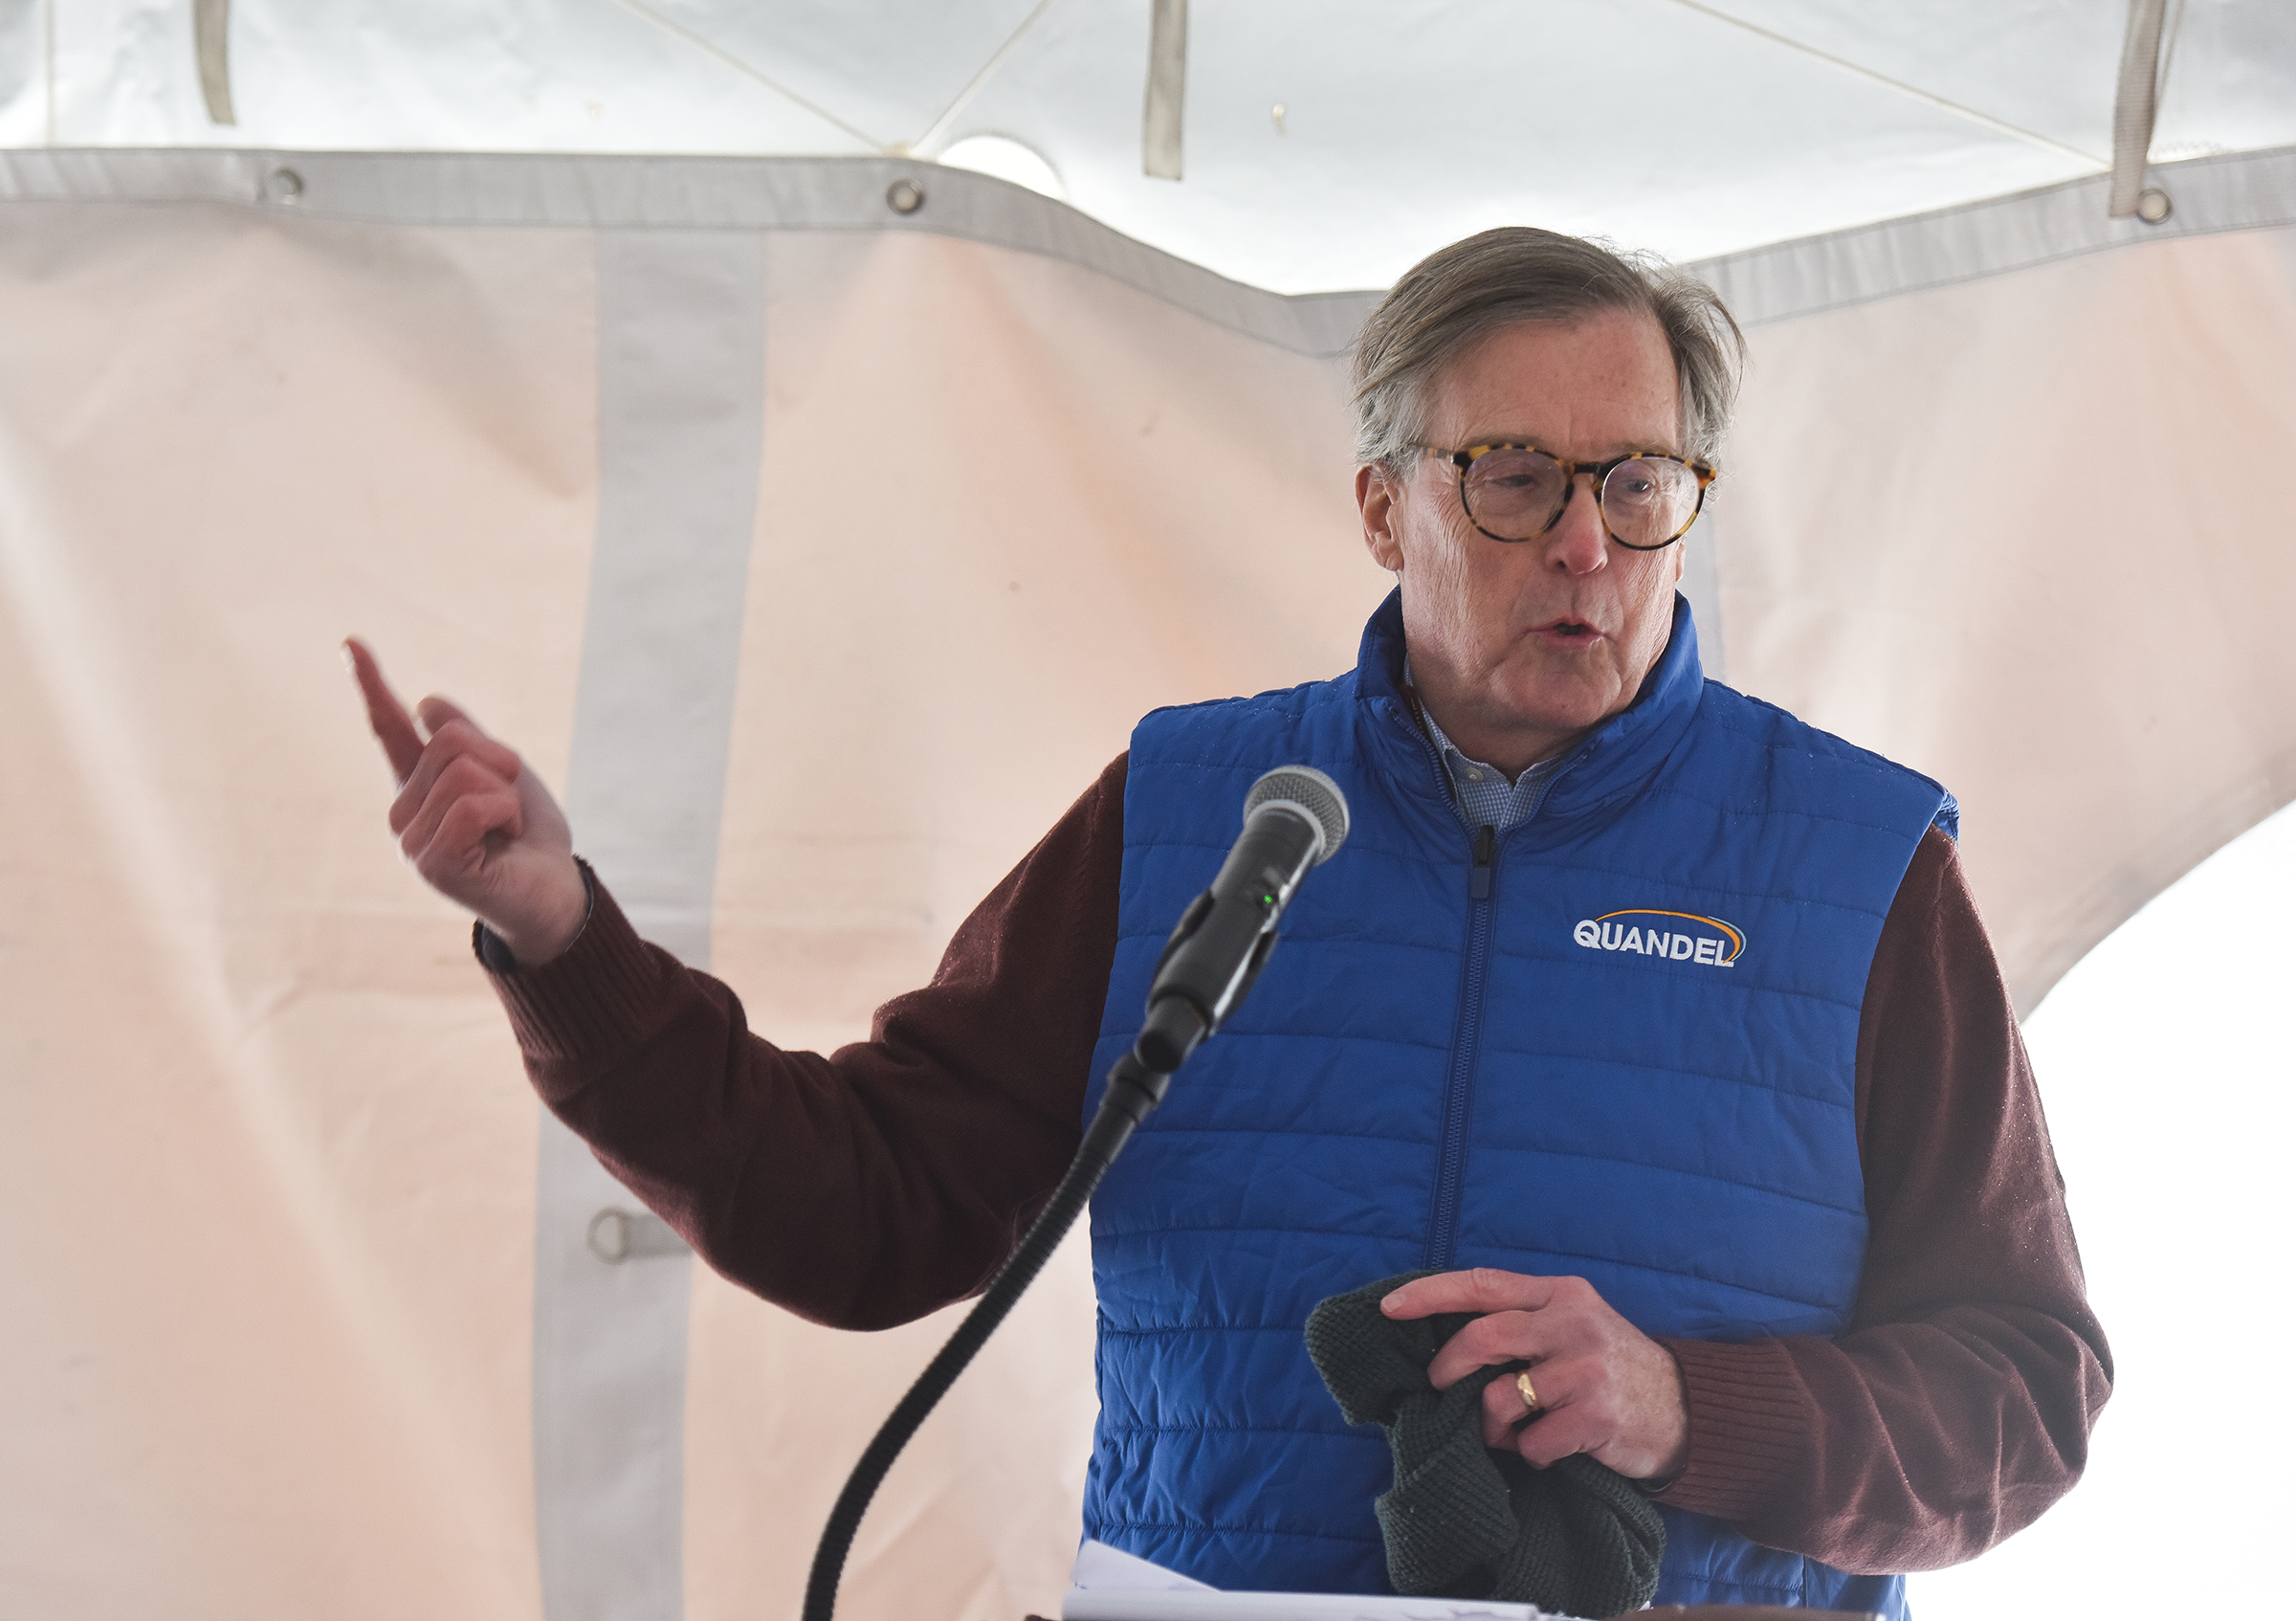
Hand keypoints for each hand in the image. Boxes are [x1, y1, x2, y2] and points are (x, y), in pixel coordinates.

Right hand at [345, 637, 588, 965]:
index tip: (350, 641)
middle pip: (451, 741)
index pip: (389, 726)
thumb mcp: (505, 775)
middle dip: (501, 763)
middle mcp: (404, 811)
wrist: (555, 893)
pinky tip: (501, 845)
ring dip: (506, 795)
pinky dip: (503, 816)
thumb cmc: (529, 838)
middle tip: (509, 808)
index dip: (371, 682)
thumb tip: (428, 703)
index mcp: (418, 784)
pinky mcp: (429, 865)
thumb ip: (468, 741)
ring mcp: (410, 841)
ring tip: (505, 830)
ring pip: (463, 772)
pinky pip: (471, 806)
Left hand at [1381, 1268, 1688, 1481]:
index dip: (1430, 1295)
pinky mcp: (1596, 1416)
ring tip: (1509, 1433)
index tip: (1389, 1308)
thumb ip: (1523, 1321)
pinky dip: (1531, 1454)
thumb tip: (1447, 1339)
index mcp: (1561, 1294)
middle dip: (1449, 1368)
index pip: (1483, 1284)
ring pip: (1500, 1397)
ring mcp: (1586, 1369)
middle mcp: (1573, 1323)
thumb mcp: (1575, 1324)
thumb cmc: (1611, 1367)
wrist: (1685, 1409)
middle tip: (1443, 1389)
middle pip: (1483, 1337)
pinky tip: (1551, 1449)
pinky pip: (1533, 1442)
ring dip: (1491, 1425)